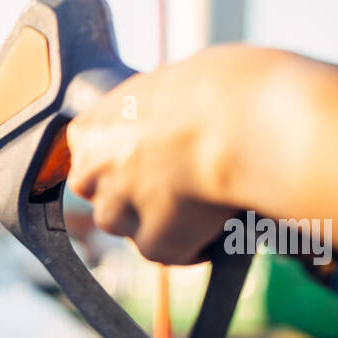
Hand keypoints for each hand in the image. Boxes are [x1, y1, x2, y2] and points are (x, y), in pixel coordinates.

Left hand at [65, 44, 306, 264]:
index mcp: (93, 127)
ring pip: (125, 227)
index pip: (88, 153)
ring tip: (199, 207)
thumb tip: (165, 128)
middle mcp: (94, 170)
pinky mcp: (152, 241)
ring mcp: (118, 209)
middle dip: (130, 195)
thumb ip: (151, 115)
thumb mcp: (171, 86)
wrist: (248, 122)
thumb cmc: (225, 91)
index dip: (121, 159)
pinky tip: (215, 231)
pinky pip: (165, 251)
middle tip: (173, 186)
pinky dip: (188, 246)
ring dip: (154, 221)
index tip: (149, 159)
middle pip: (102, 194)